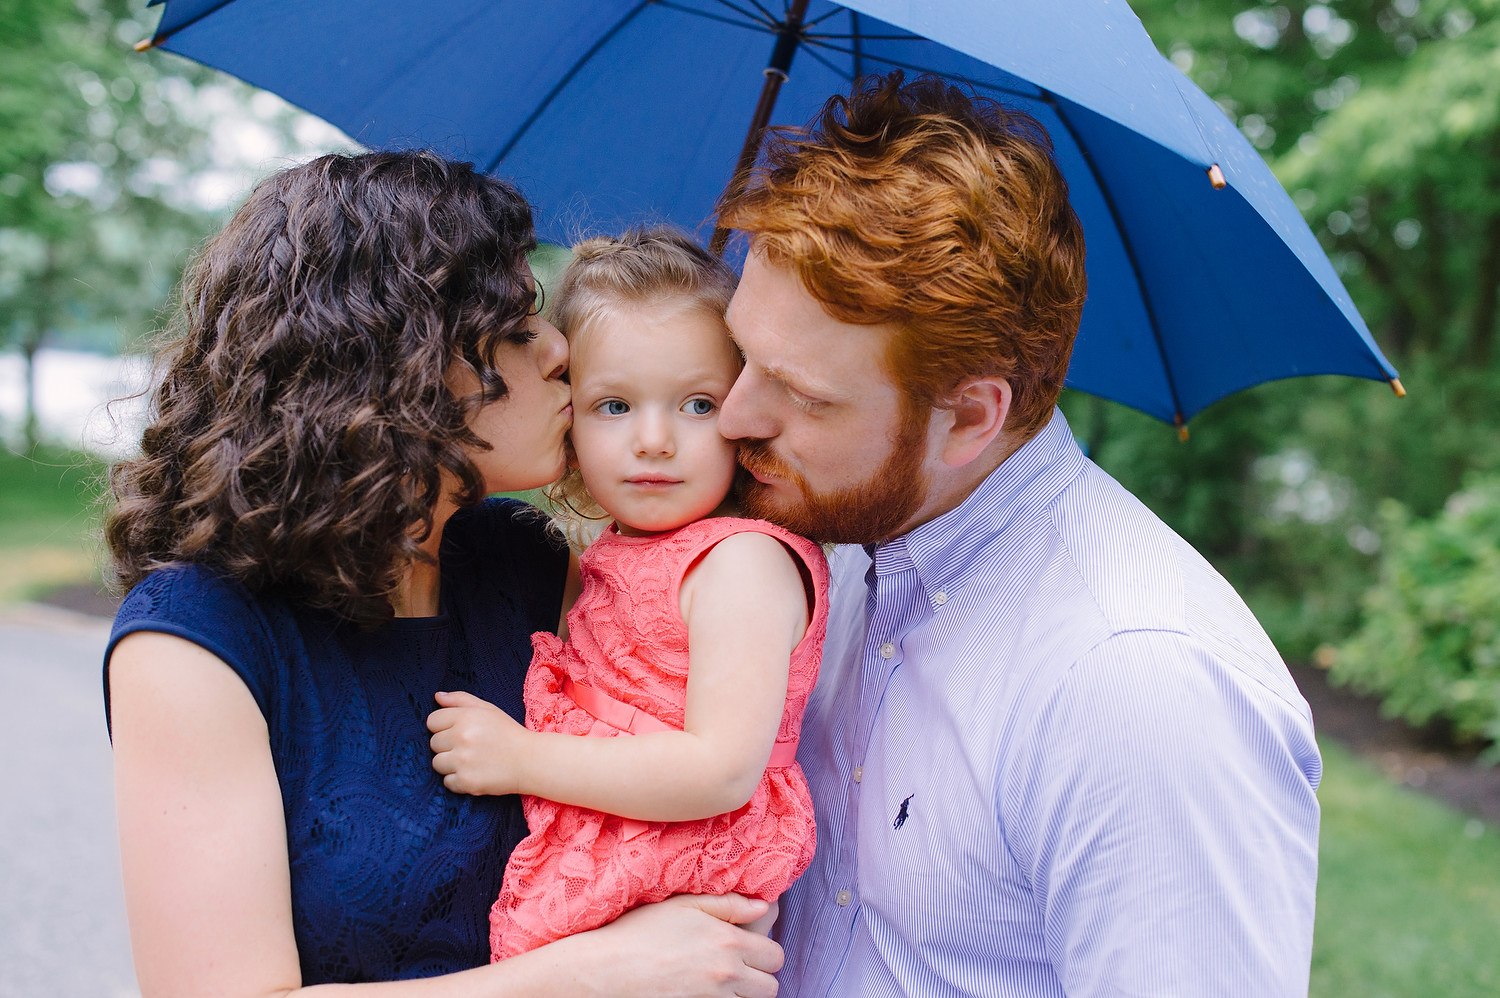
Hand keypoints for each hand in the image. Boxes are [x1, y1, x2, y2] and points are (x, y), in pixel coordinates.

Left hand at [427, 690, 527, 795]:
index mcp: (466, 717)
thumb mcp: (488, 709)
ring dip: (450, 764)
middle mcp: (462, 738)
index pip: (432, 721)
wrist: (530, 761)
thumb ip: (460, 699)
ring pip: (437, 763)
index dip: (443, 726)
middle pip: (433, 743)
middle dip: (447, 745)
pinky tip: (474, 773)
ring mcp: (463, 761)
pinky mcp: (466, 782)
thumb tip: (437, 697)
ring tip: (470, 761)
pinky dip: (458, 780)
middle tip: (468, 747)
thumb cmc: (508, 733)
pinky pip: (447, 782)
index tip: (458, 731)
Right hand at [552, 893, 782, 997]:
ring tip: (721, 982)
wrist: (608, 970)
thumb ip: (729, 904)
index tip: (750, 949)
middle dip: (759, 977)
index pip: (775, 955)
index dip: (765, 952)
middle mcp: (727, 975)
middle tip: (738, 969)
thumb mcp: (685, 904)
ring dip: (744, 994)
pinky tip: (706, 993)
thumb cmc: (642, 932)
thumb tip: (763, 907)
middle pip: (770, 986)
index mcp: (728, 942)